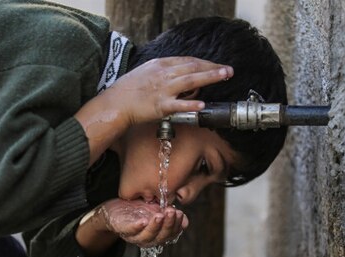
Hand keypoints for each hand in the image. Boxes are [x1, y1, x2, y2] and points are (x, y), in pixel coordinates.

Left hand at [101, 198, 188, 247]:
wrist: (113, 211)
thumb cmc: (137, 210)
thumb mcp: (156, 210)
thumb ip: (169, 215)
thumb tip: (185, 221)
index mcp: (156, 235)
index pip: (170, 234)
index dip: (176, 226)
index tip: (180, 214)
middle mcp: (146, 239)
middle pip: (160, 237)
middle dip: (168, 225)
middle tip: (172, 212)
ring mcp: (134, 235)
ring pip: (147, 236)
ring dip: (155, 226)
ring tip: (160, 215)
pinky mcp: (122, 229)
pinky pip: (130, 230)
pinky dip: (137, 227)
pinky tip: (143, 221)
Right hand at [102, 56, 233, 126]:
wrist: (116, 103)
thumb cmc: (129, 89)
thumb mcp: (146, 72)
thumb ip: (164, 72)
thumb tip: (181, 74)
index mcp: (160, 65)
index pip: (188, 60)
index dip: (205, 63)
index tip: (216, 65)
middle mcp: (163, 74)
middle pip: (193, 67)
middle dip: (213, 68)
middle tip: (228, 70)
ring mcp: (163, 90)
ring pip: (190, 80)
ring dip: (209, 77)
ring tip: (223, 76)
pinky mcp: (160, 106)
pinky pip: (179, 104)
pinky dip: (191, 104)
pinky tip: (202, 104)